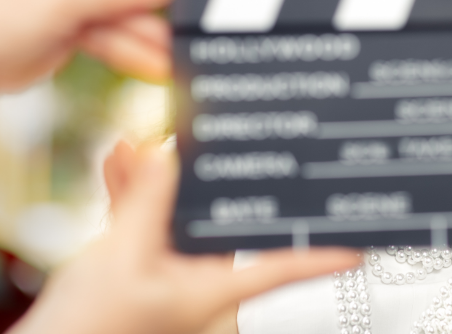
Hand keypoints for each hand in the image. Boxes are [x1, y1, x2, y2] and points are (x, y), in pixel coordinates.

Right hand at [10, 143, 358, 333]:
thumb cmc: (90, 328)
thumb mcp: (125, 255)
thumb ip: (151, 201)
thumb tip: (169, 156)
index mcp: (217, 289)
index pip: (286, 263)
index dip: (326, 252)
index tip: (361, 242)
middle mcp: (203, 280)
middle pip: (223, 219)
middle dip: (202, 176)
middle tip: (197, 137)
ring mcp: (171, 271)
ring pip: (180, 214)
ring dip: (158, 179)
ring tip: (139, 149)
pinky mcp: (140, 264)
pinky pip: (147, 220)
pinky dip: (133, 193)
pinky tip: (119, 164)